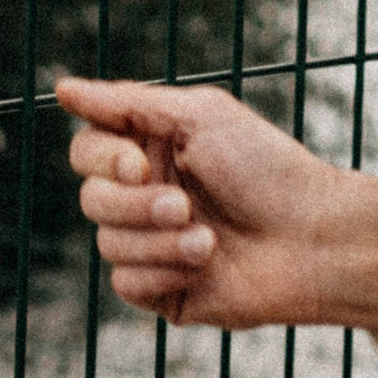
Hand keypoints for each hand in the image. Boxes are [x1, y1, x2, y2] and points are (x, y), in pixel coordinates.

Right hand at [59, 77, 377, 332]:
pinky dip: (163, 272)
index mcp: (151, 150)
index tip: (140, 163)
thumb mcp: (201, 116)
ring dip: (158, 242)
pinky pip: (127, 284)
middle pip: (91, 199)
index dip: (103, 160)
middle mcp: (146, 196)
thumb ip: (128, 103)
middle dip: (136, 206)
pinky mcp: (163, 289)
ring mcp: (153, 244)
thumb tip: (63, 88)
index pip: (86, 151)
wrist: (314, 238)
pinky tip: (205, 265)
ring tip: (209, 240)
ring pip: (107, 244)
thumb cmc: (268, 168)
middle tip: (184, 205)